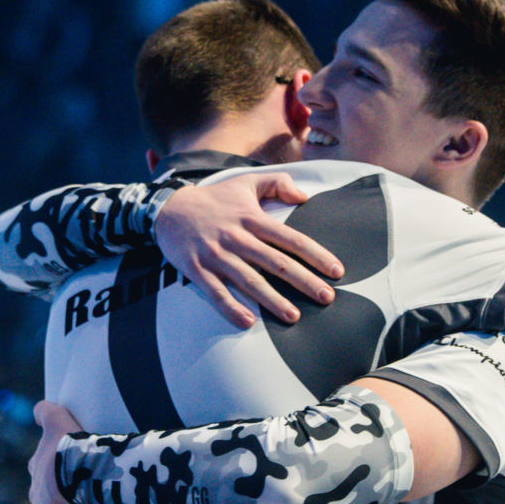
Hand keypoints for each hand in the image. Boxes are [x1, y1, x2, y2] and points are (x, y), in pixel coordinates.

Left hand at [29, 400, 83, 503]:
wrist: (78, 473)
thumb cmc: (68, 447)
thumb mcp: (57, 420)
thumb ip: (46, 412)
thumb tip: (38, 408)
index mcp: (36, 467)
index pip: (41, 469)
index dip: (54, 470)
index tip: (68, 471)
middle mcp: (34, 491)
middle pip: (44, 494)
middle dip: (56, 494)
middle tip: (78, 493)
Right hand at [156, 172, 343, 328]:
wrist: (168, 208)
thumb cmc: (213, 199)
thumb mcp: (245, 182)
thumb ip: (277, 183)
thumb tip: (304, 195)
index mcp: (252, 218)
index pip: (290, 238)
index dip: (316, 255)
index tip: (336, 271)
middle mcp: (237, 237)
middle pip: (276, 262)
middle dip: (304, 281)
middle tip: (326, 298)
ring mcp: (217, 255)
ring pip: (249, 280)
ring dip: (272, 300)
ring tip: (293, 316)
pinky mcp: (197, 269)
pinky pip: (216, 292)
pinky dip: (231, 307)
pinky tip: (248, 321)